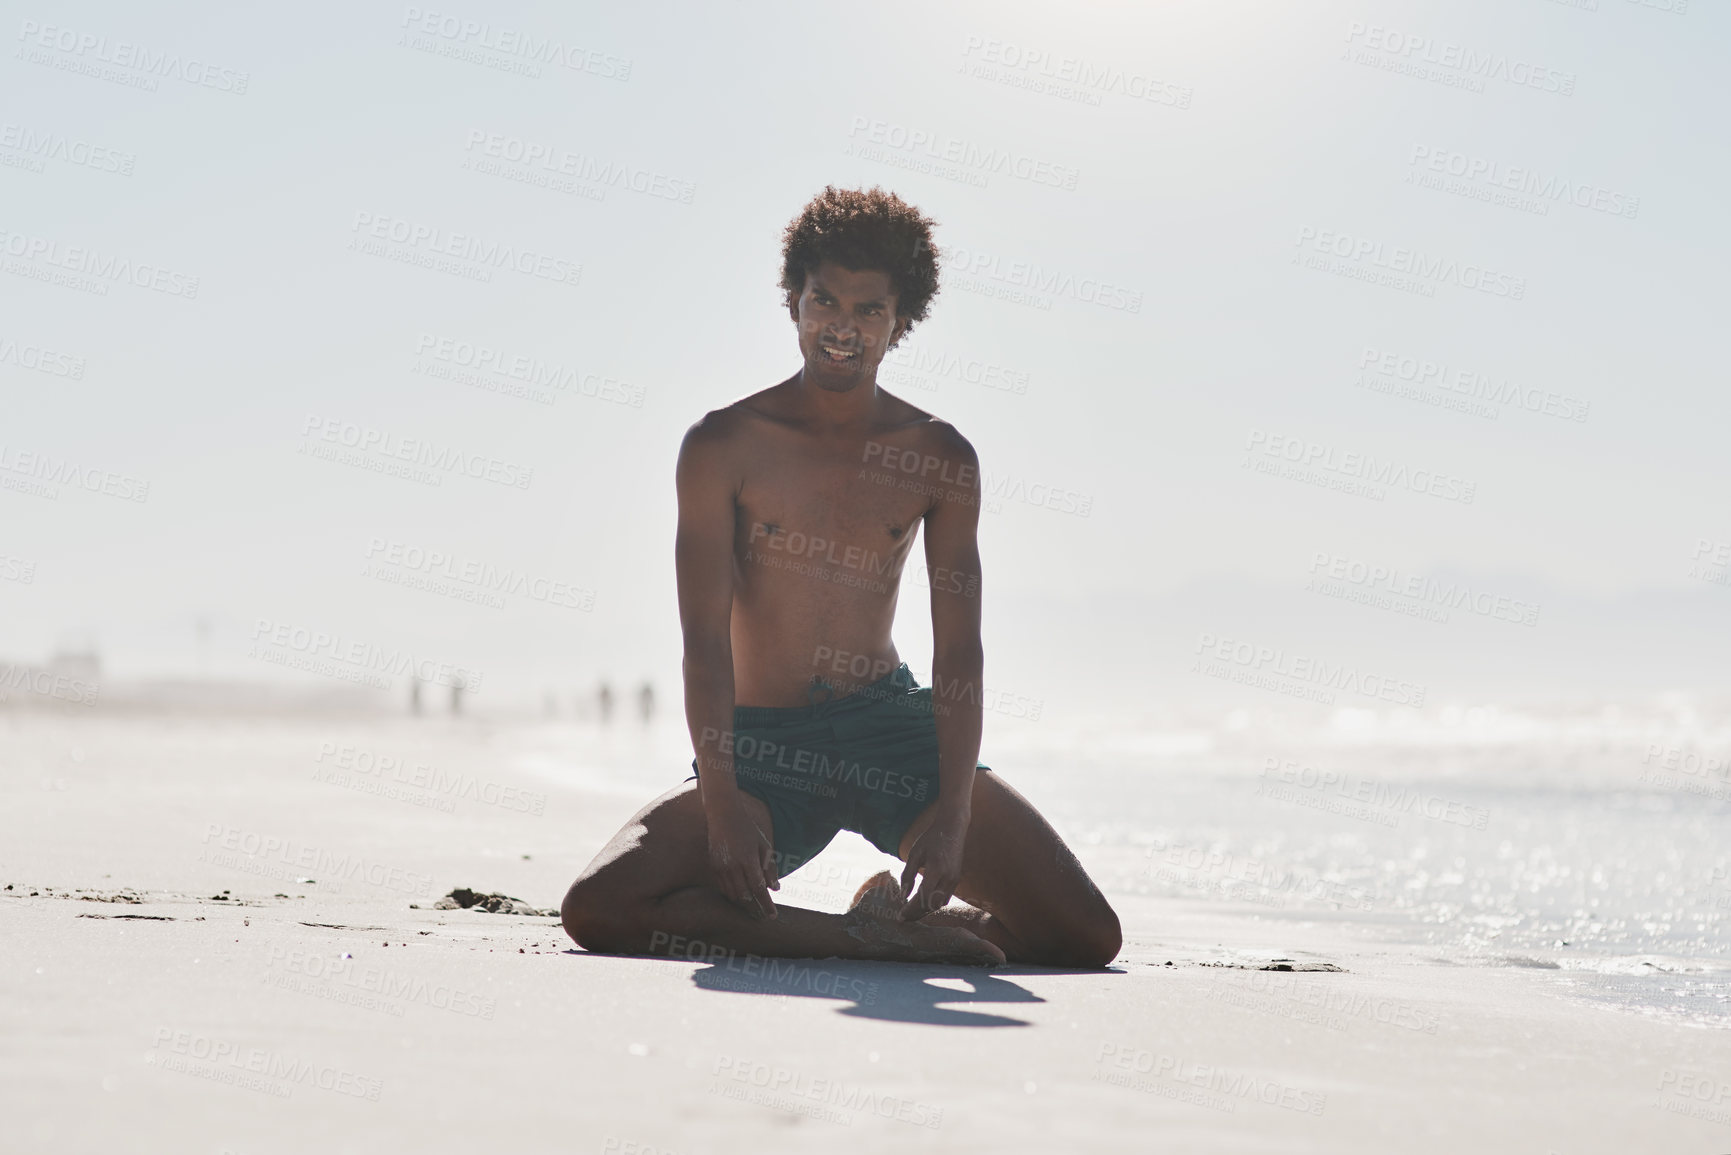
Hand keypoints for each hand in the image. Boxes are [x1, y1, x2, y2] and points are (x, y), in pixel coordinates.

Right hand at [705, 799, 778, 918]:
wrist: (724, 816)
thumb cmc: (748, 830)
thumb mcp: (764, 846)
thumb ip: (770, 868)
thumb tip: (775, 889)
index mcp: (748, 860)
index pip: (759, 889)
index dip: (766, 904)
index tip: (773, 916)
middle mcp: (733, 866)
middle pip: (745, 897)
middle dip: (755, 910)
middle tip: (763, 918)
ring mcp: (721, 867)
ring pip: (733, 895)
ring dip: (743, 905)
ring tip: (753, 911)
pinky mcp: (713, 867)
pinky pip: (723, 888)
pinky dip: (732, 895)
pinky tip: (740, 898)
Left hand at [899, 804, 968, 919]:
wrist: (952, 828)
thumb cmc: (930, 839)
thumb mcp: (914, 853)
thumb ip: (908, 875)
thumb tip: (903, 896)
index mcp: (936, 869)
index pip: (923, 897)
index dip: (911, 909)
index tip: (900, 916)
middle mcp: (948, 877)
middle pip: (931, 904)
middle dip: (916, 914)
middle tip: (903, 918)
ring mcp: (954, 879)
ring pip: (939, 904)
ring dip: (925, 911)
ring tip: (911, 913)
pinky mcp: (956, 879)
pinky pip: (945, 898)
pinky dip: (933, 904)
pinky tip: (923, 904)